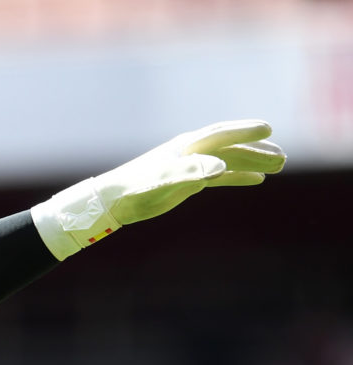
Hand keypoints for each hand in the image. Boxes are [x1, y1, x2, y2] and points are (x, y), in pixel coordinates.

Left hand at [34, 120, 285, 259]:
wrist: (114, 202)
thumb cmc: (136, 188)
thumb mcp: (163, 180)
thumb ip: (191, 173)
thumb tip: (220, 168)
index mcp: (187, 147)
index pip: (221, 135)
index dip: (244, 131)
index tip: (268, 129)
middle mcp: (191, 153)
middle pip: (231, 148)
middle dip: (256, 150)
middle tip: (283, 157)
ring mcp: (191, 166)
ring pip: (228, 161)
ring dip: (252, 163)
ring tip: (278, 166)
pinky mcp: (188, 182)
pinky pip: (220, 177)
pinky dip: (238, 177)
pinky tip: (256, 180)